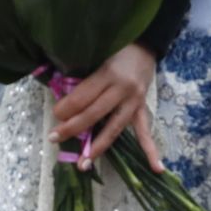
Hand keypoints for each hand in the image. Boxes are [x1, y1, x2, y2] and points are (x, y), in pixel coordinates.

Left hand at [50, 43, 160, 169]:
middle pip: (94, 114)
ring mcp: (134, 101)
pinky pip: (145, 131)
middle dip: (72, 128)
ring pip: (113, 128)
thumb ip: (84, 76)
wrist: (145, 43)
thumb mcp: (98, 54)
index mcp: (109, 72)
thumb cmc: (116, 47)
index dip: (66, 108)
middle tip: (54, 138)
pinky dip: (150, 150)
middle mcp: (122, 89)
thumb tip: (63, 98)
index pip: (83, 96)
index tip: (55, 114)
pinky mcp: (142, 107)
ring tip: (83, 164)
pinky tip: (156, 168)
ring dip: (97, 147)